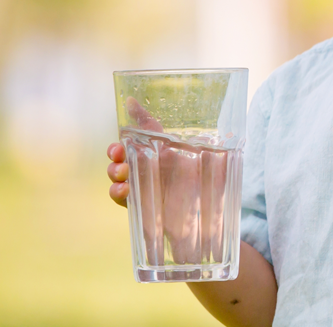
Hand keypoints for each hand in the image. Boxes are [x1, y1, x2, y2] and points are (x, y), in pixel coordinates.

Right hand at [107, 97, 226, 265]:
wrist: (205, 227)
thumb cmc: (211, 195)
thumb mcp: (217, 170)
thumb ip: (217, 154)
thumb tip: (219, 139)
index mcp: (167, 151)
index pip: (149, 128)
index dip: (138, 114)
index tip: (130, 103)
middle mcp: (151, 165)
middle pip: (124, 149)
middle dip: (116, 148)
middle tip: (118, 151)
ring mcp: (141, 184)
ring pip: (117, 170)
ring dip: (113, 169)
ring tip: (122, 173)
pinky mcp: (137, 203)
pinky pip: (118, 194)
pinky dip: (116, 190)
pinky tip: (123, 190)